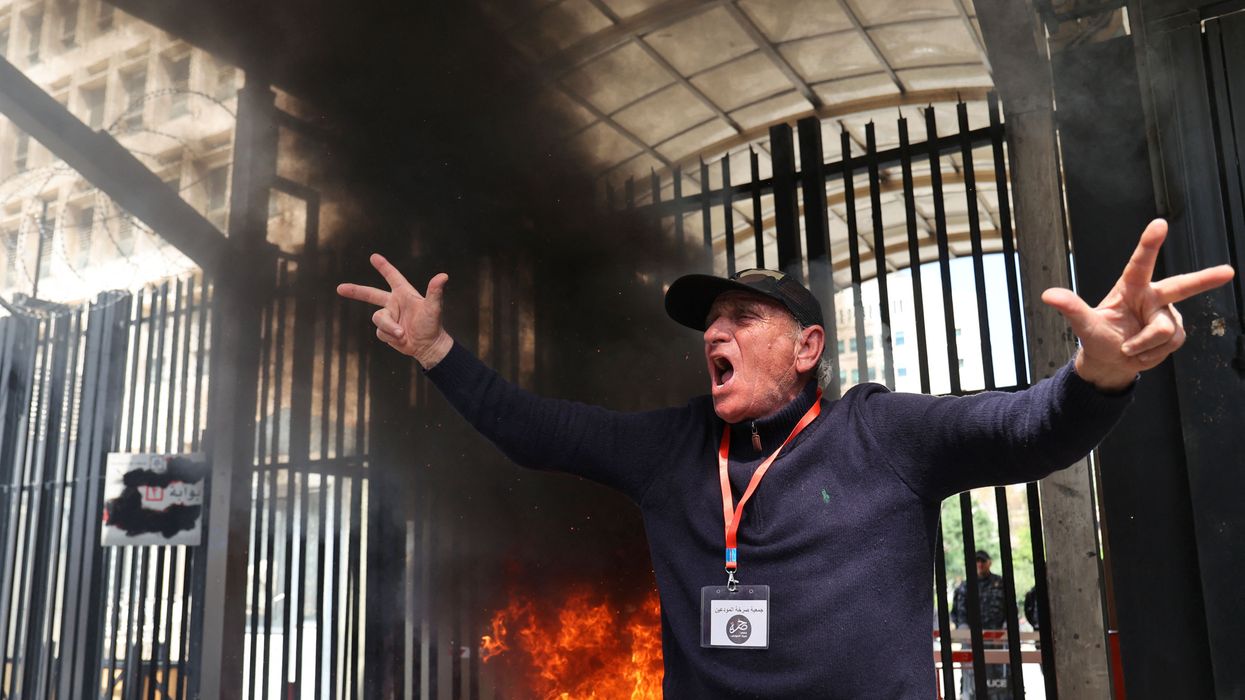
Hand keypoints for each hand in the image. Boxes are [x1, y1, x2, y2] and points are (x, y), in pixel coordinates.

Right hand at [337, 254, 453, 368]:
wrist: (428, 346)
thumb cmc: (432, 325)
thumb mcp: (433, 308)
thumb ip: (435, 292)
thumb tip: (443, 276)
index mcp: (404, 293)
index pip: (392, 276)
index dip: (383, 266)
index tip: (373, 257)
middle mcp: (394, 303)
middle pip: (370, 294)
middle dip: (355, 291)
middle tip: (340, 288)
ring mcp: (389, 317)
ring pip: (378, 318)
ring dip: (389, 327)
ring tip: (402, 334)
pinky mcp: (386, 330)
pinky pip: (380, 331)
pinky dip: (390, 336)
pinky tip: (401, 339)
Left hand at [1041, 219, 1234, 391]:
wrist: (1110, 362)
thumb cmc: (1097, 338)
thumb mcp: (1084, 326)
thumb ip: (1071, 308)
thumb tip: (1048, 295)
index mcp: (1129, 288)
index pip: (1140, 263)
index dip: (1150, 244)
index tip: (1159, 223)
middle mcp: (1152, 297)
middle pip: (1181, 287)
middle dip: (1204, 279)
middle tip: (1227, 272)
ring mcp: (1166, 314)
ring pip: (1165, 331)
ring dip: (1144, 346)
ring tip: (1129, 348)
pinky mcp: (1176, 332)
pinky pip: (1171, 344)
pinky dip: (1152, 354)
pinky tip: (1142, 353)